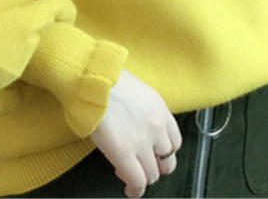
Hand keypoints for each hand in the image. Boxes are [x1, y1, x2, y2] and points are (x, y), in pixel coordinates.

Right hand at [90, 69, 182, 197]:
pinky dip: (135, 190)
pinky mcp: (125, 153)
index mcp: (160, 109)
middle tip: (140, 166)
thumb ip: (142, 111)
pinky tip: (129, 190)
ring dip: (142, 178)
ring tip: (128, 174)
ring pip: (152, 175)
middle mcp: (157, 127)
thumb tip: (135, 124)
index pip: (174, 141)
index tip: (152, 154)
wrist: (92, 79)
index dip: (162, 151)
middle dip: (154, 167)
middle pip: (167, 161)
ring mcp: (142, 142)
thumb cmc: (105, 79)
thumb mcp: (134, 90)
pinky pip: (137, 182)